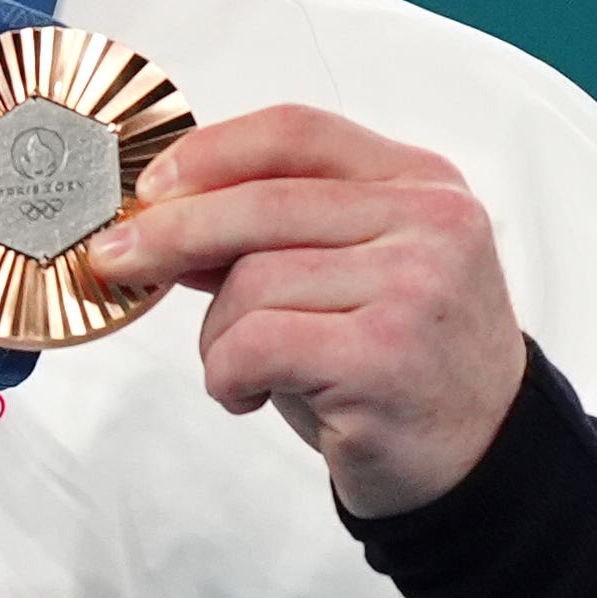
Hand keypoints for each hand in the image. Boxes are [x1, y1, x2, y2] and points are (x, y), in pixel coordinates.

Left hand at [83, 104, 525, 517]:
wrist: (481, 463)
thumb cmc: (402, 369)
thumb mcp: (352, 277)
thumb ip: (277, 235)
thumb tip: (165, 213)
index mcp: (422, 184)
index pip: (298, 133)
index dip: (210, 152)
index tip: (153, 186)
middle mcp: (430, 223)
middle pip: (261, 202)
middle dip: (169, 233)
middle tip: (115, 260)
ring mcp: (415, 288)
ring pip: (251, 281)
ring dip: (216, 336)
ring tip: (240, 371)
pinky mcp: (386, 357)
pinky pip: (255, 345)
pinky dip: (226, 375)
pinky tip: (249, 395)